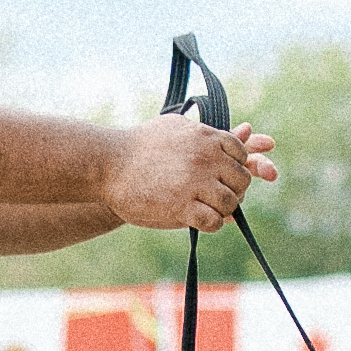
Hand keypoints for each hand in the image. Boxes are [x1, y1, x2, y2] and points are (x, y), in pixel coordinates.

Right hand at [102, 116, 279, 235]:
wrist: (108, 163)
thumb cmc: (139, 145)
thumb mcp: (173, 126)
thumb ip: (202, 129)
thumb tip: (238, 128)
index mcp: (205, 136)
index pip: (241, 153)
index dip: (234, 168)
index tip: (220, 176)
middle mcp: (206, 157)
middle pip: (242, 179)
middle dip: (233, 190)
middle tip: (216, 197)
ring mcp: (195, 181)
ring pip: (231, 203)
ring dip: (222, 210)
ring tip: (207, 210)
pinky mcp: (182, 205)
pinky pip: (214, 221)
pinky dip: (211, 224)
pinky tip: (199, 221)